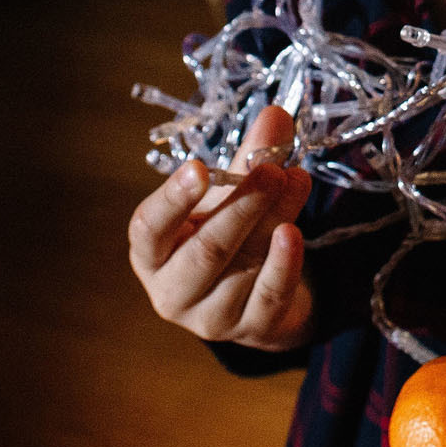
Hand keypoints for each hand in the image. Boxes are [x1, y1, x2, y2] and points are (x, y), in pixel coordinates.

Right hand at [129, 105, 315, 350]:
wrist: (254, 293)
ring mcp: (210, 318)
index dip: (172, 199)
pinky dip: (284, 264)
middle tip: (270, 169)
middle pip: (205, 249)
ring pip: (243, 266)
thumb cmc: (225, 231)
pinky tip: (295, 232)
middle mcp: (172, 290)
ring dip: (274, 219)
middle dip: (241, 205)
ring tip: (296, 180)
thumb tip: (277, 114)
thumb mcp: (226, 195)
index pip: (149, 228)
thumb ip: (247, 158)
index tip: (196, 167)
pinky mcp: (251, 331)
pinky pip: (269, 297)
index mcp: (151, 252)